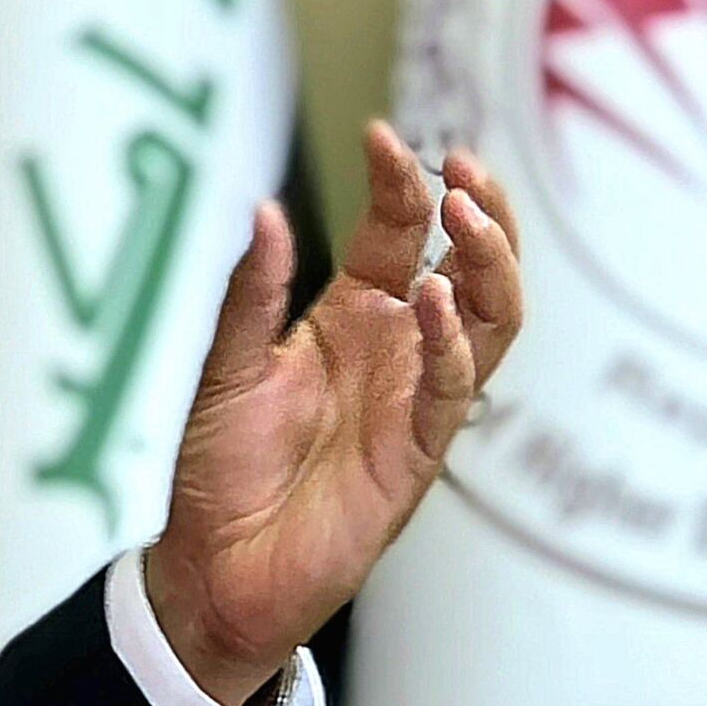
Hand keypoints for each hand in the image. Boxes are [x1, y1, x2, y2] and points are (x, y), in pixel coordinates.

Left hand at [147, 120, 524, 705]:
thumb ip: (253, 294)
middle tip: (462, 164)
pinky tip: (435, 300)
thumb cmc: (220, 471)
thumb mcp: (226, 368)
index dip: (399, 180)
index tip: (381, 134)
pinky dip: (453, 342)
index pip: (398, 230)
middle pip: (469, 265)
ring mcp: (414, 399)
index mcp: (351, 316)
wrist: (214, 571)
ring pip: (492, 320)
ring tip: (466, 216)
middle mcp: (395, 349)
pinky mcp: (418, 454)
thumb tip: (266, 209)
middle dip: (478, 210)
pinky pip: (456, 391)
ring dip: (488, 265)